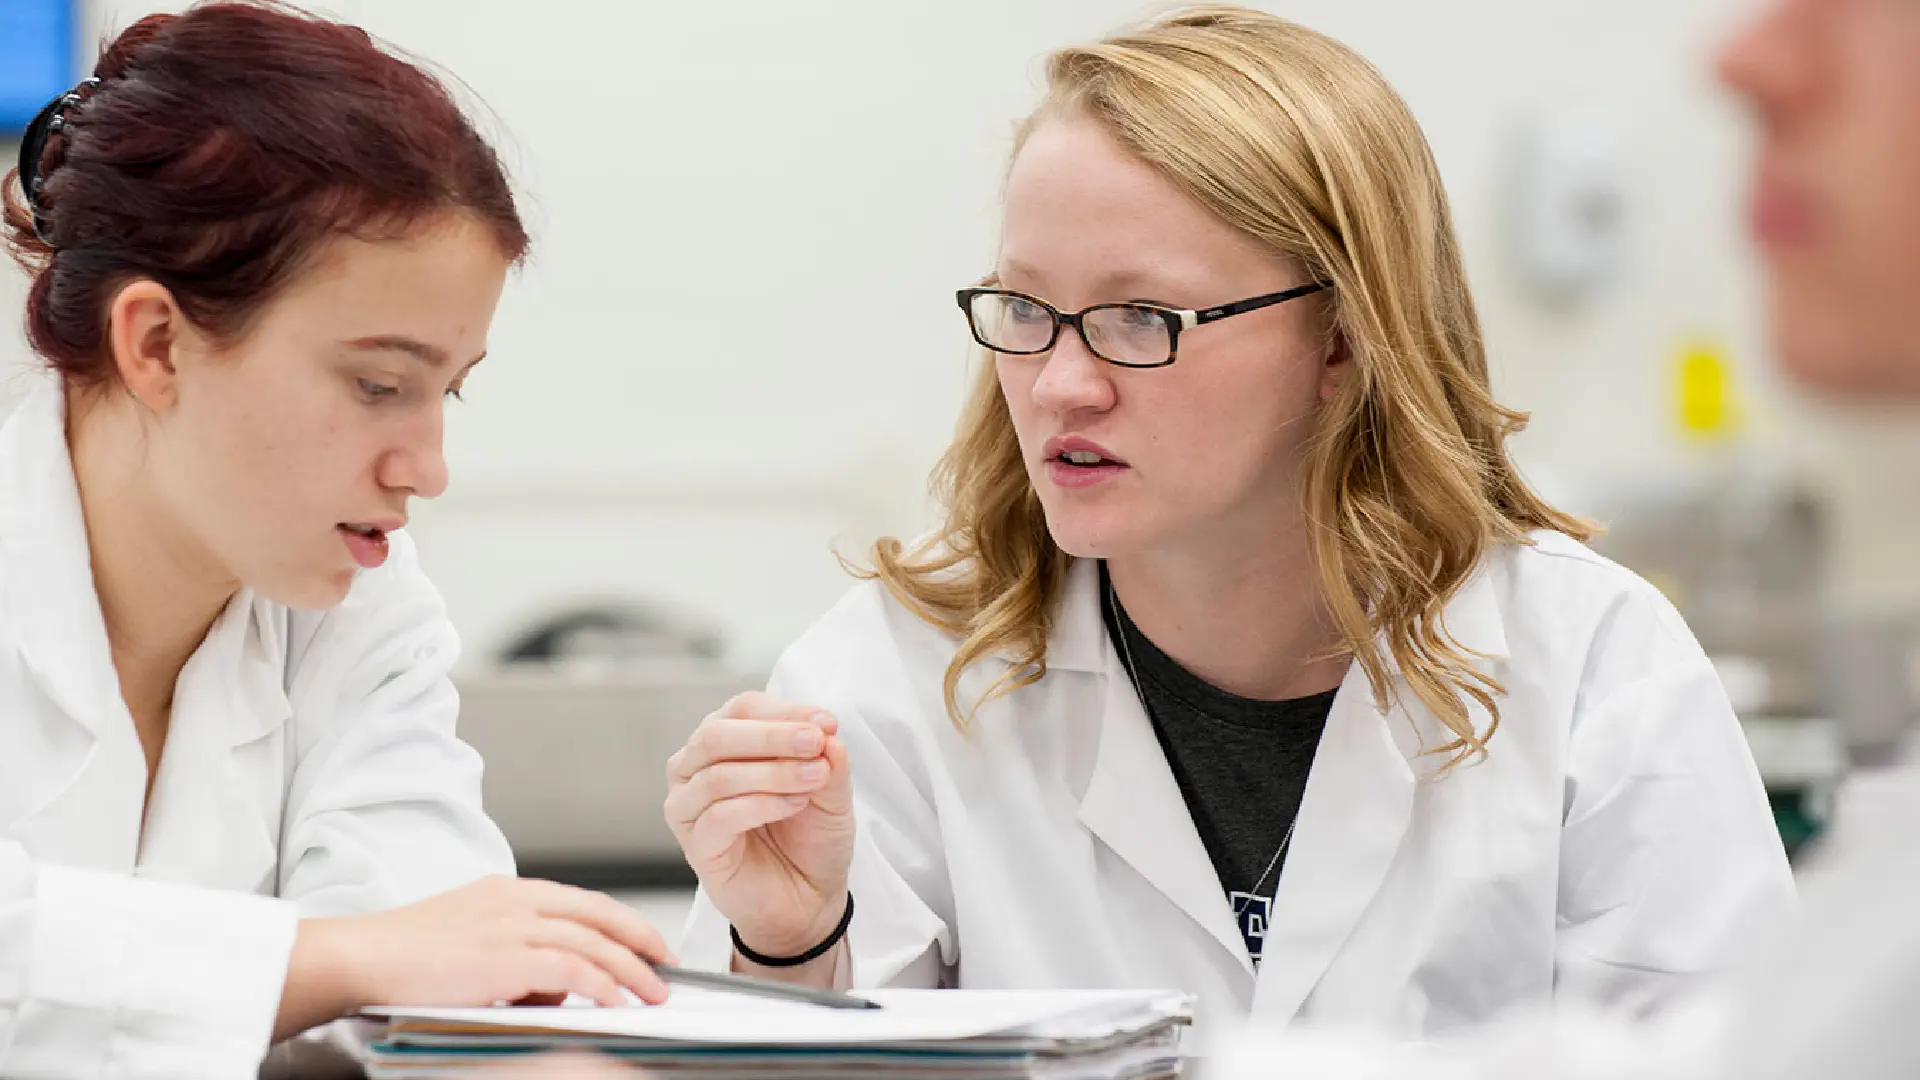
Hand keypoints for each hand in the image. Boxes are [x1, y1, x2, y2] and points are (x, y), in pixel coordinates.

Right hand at [277, 876, 674, 1039]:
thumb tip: (557, 986)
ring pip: (592, 941)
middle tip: (667, 963)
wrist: (361, 955)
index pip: (582, 901)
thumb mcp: (471, 942)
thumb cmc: (405, 955)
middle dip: (641, 939)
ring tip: (654, 992)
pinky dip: (601, 984)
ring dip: (631, 969)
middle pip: (598, 914)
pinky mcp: (504, 955)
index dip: (622, 922)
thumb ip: (516, 955)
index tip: (646, 942)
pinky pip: (571, 968)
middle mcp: (516, 900)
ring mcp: (511, 924)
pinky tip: (618, 1002)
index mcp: (508, 891)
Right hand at [665, 691, 854, 957]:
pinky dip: (761, 804)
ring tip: (814, 777)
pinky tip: (794, 804)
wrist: (808, 899)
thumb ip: (828, 758)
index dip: (785, 710)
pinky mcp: (696, 845)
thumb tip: (825, 730)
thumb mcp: (832, 789)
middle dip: (772, 735)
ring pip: (717, 773)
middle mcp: (697, 768)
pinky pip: (719, 815)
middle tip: (814, 741)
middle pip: (717, 734)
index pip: (744, 708)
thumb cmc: (810, 837)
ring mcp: (690, 807)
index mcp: (726, 741)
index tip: (826, 722)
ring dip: (772, 771)